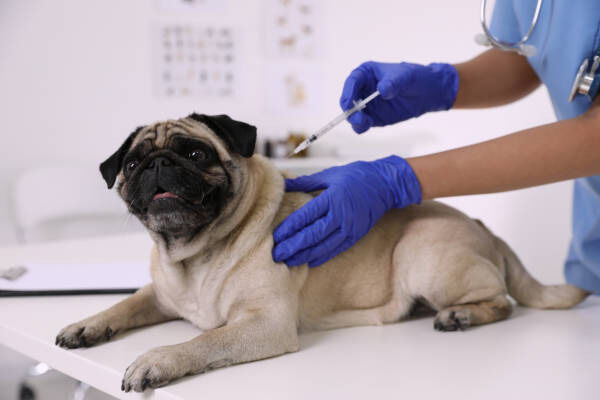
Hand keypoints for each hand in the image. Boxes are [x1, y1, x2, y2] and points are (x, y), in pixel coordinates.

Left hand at [272, 156, 421, 266]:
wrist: (384, 184)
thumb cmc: (356, 176)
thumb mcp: (329, 175)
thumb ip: (306, 182)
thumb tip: (285, 183)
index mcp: (331, 198)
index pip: (305, 217)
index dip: (289, 229)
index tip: (275, 237)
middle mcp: (340, 215)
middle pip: (312, 235)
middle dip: (292, 246)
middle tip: (276, 255)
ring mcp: (349, 227)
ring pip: (323, 246)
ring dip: (304, 255)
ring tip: (289, 261)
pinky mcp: (355, 235)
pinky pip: (336, 249)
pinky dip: (322, 256)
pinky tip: (309, 261)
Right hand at [340, 61, 457, 132]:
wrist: (426, 93)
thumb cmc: (414, 78)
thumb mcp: (406, 77)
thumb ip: (393, 83)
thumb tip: (382, 90)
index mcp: (366, 74)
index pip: (352, 82)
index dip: (347, 93)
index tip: (348, 104)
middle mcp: (362, 89)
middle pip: (348, 101)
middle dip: (350, 110)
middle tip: (359, 118)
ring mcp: (366, 104)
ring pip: (352, 115)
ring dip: (355, 120)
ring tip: (366, 123)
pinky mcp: (372, 117)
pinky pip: (360, 124)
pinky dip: (361, 127)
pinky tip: (367, 125)